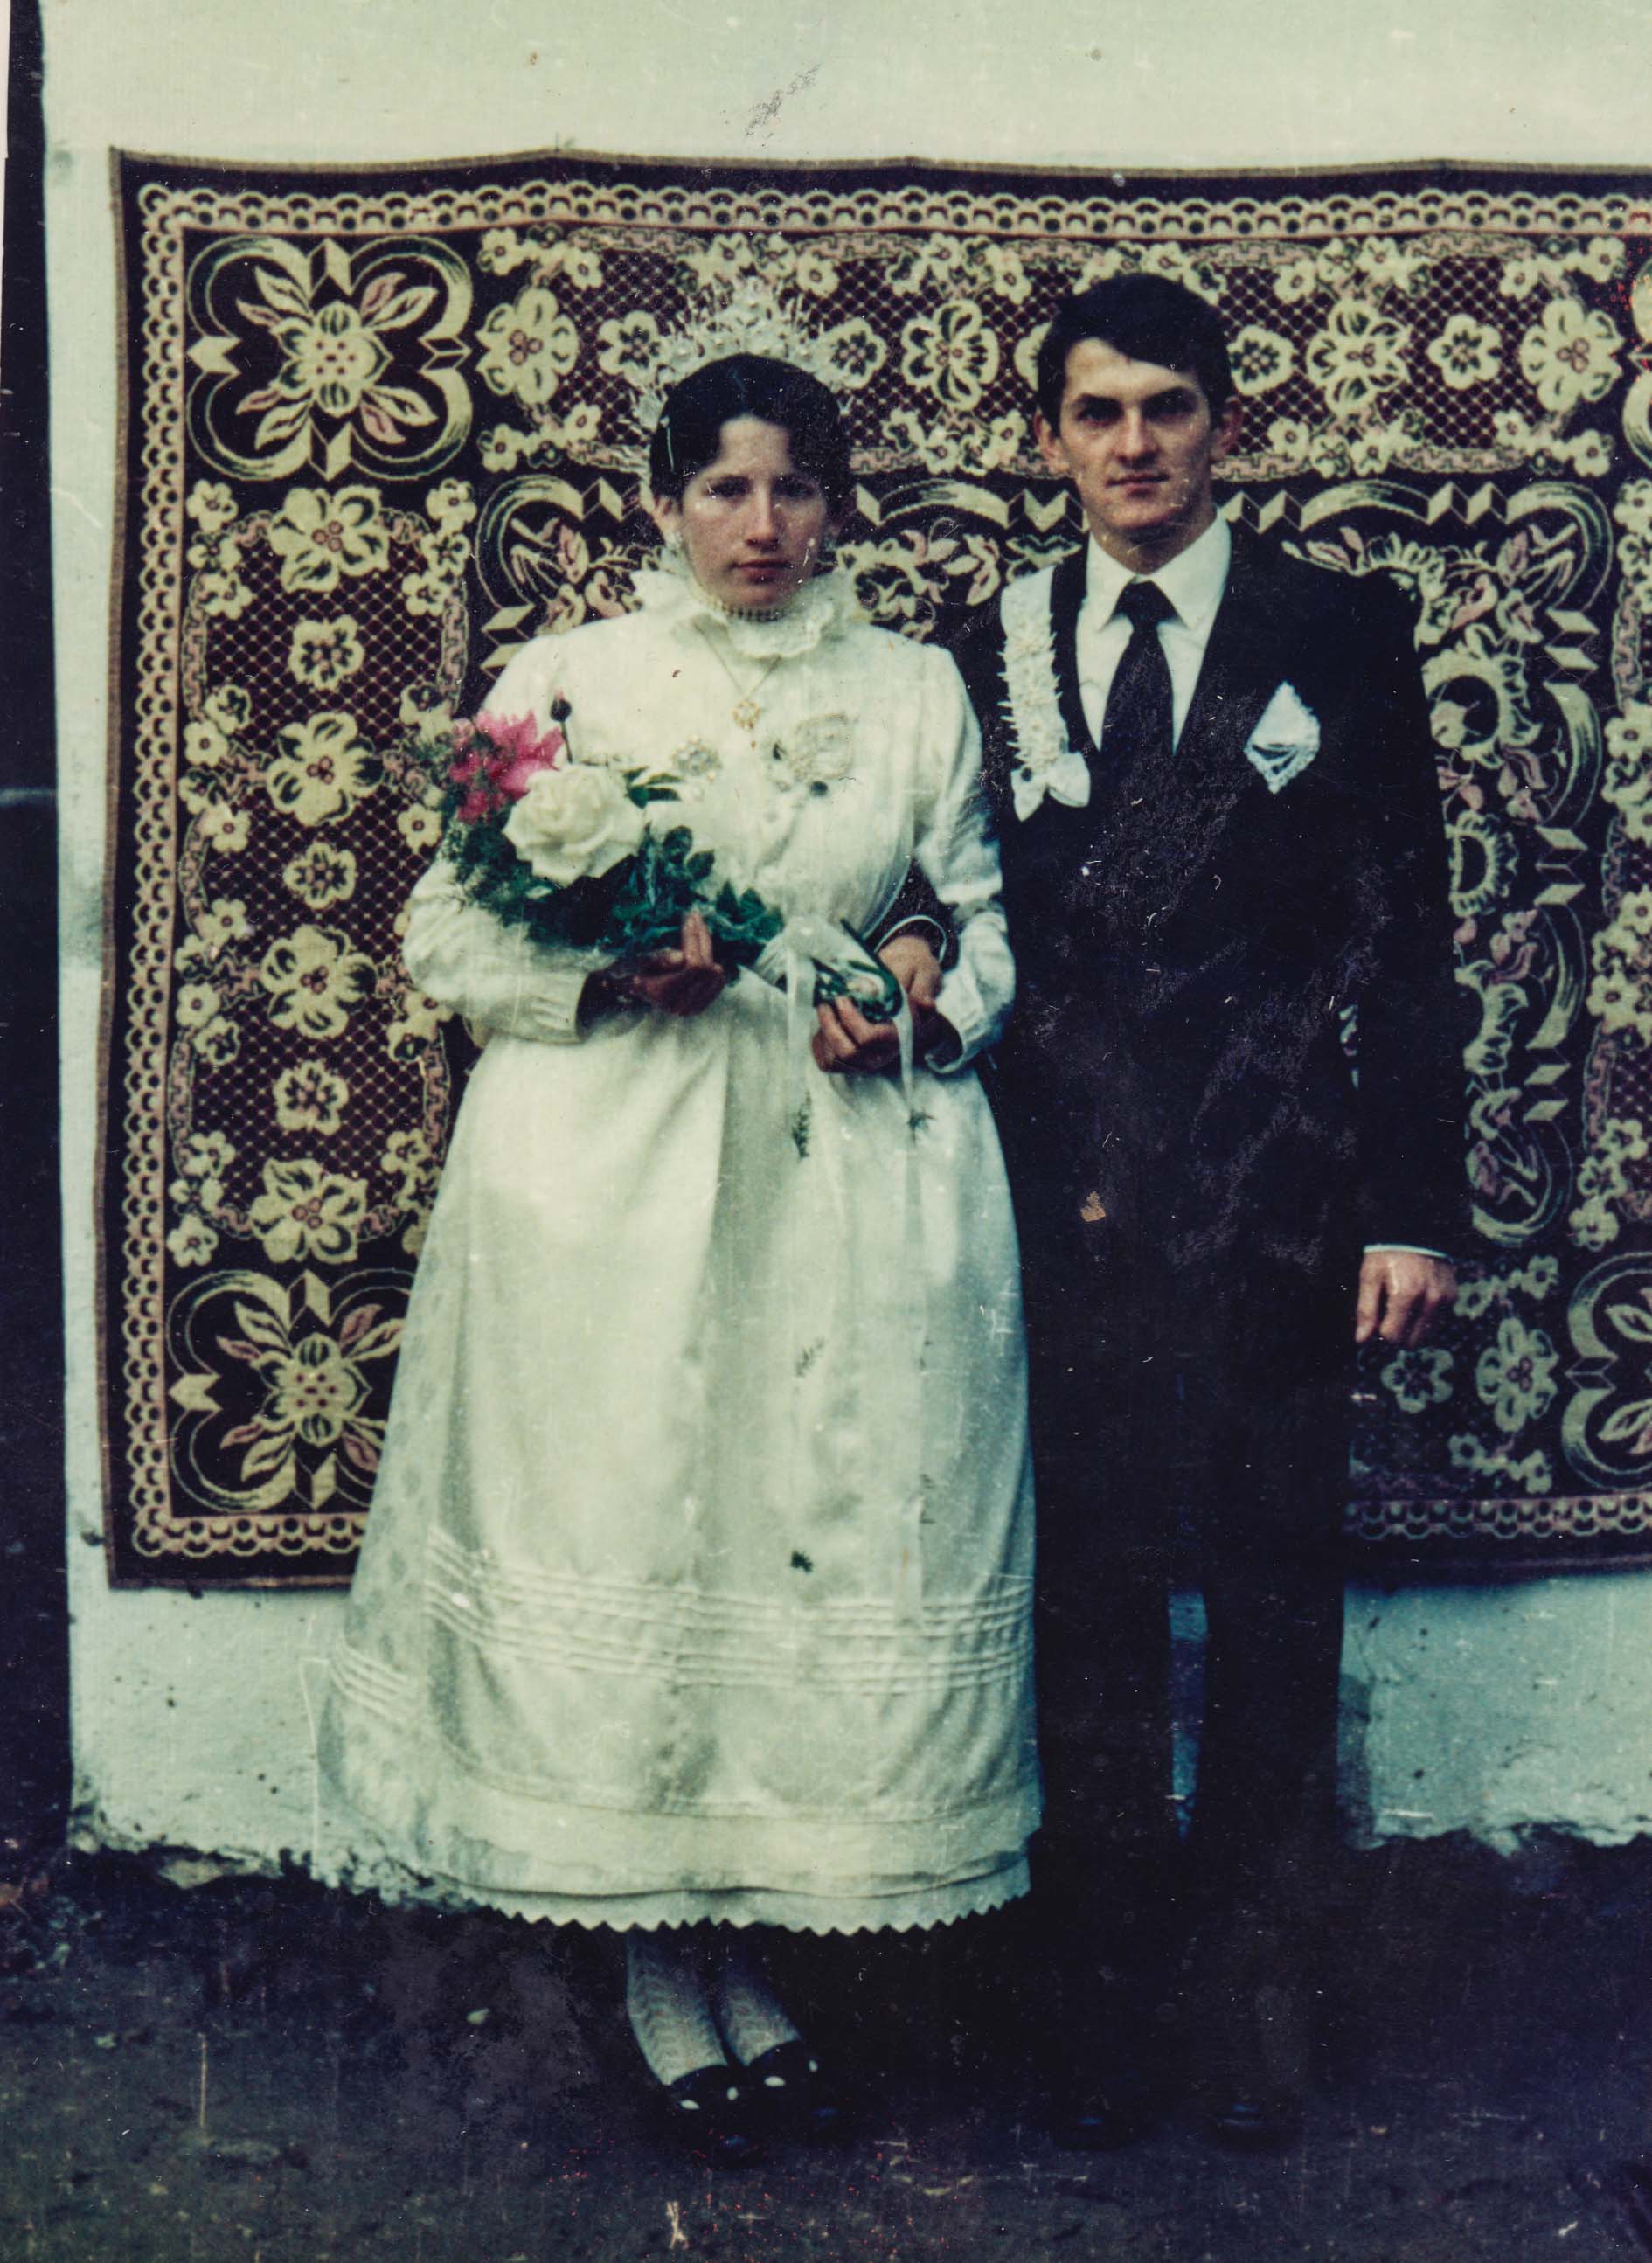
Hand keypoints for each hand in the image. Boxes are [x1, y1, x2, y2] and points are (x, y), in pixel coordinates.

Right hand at [613, 911, 728, 1018]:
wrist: (632, 988)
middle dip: (701, 938)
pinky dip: (712, 963)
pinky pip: (718, 981)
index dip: (693, 939)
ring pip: (715, 973)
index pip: (693, 965)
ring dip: (706, 948)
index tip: (689, 917)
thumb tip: (682, 958)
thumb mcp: (639, 959)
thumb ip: (657, 958)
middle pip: (706, 968)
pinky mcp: (700, 1006)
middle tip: (695, 916)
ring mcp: (692, 1009)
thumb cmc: (631, 969)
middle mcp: (680, 1006)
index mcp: (664, 995)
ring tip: (697, 929)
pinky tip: (700, 950)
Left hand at [812, 935, 953, 1073]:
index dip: (850, 1018)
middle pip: (848, 1052)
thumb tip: (926, 1003)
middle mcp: (884, 1053)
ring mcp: (866, 1060)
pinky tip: (824, 1024)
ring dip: (823, 1033)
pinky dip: (819, 1044)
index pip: (868, 1038)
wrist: (902, 978)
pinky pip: (827, 1063)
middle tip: (826, 1003)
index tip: (842, 997)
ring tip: (824, 1009)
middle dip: (830, 1027)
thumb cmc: (908, 973)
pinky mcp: (852, 1063)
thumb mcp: (917, 972)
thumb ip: (916, 987)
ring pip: (834, 1060)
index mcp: (901, 1033)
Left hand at [1354, 1250, 1456, 1347]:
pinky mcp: (1453, 1298)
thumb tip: (1362, 1340)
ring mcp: (1444, 1300)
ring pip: (1427, 1338)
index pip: (1392, 1336)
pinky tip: (1415, 1308)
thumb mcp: (1370, 1277)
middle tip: (1388, 1319)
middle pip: (1412, 1343)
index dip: (1381, 1333)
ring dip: (1412, 1333)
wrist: (1417, 1232)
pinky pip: (1438, 1326)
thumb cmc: (1388, 1255)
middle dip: (1397, 1336)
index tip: (1377, 1322)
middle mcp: (1430, 1299)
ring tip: (1402, 1313)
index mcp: (1406, 1294)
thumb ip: (1366, 1310)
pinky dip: (1425, 1324)